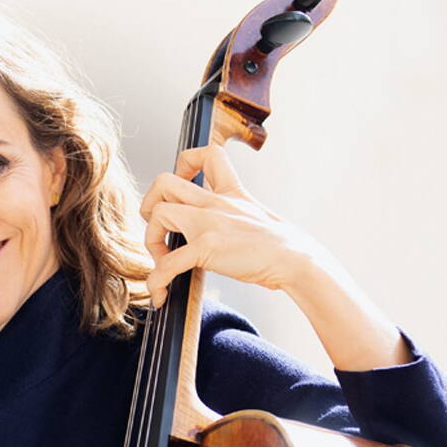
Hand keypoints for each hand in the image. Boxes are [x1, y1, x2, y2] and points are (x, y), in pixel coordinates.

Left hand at [141, 139, 410, 370]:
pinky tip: (161, 293)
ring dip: (151, 241)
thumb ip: (233, 215)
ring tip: (162, 263)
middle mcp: (216, 202)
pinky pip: (168, 263)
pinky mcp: (208, 247)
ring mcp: (210, 222)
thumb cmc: (279, 247)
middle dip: (150, 203)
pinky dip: (157, 280)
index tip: (182, 183)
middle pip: (164, 180)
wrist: (296, 260)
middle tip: (160, 228)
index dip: (185, 163)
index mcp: (230, 193)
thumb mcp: (255, 217)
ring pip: (159, 214)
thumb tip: (217, 232)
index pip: (207, 154)